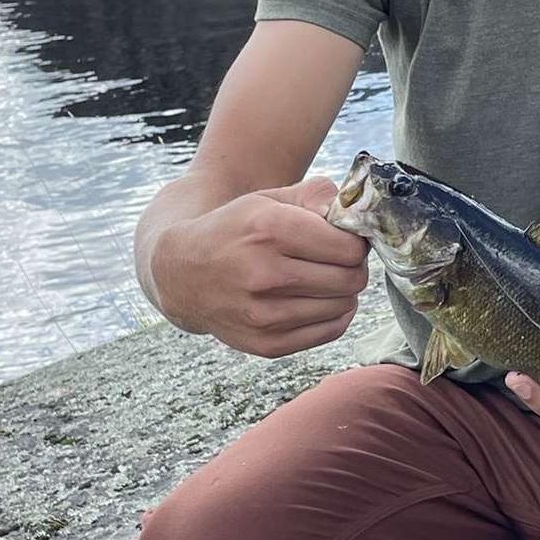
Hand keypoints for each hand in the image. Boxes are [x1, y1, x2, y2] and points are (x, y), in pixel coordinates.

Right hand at [152, 175, 368, 356]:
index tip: (345, 237)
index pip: (348, 246)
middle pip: (351, 278)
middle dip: (354, 265)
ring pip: (344, 305)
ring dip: (345, 290)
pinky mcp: (265, 344)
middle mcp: (264, 274)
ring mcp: (263, 314)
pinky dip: (336, 314)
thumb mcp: (271, 197)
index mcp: (269, 229)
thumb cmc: (238, 229)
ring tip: (325, 276)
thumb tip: (354, 214)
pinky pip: (330, 331)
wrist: (183, 273)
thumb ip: (318, 195)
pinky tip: (319, 298)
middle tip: (339, 257)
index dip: (356, 240)